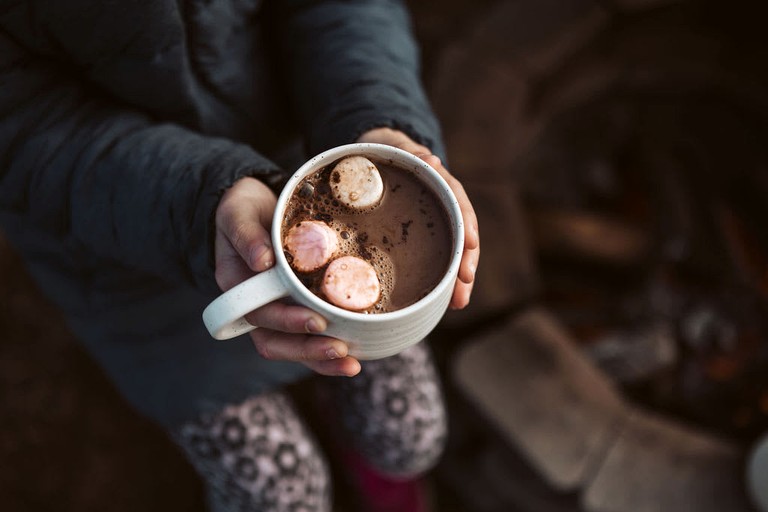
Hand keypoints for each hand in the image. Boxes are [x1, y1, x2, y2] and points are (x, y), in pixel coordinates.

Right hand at [214, 177, 360, 375]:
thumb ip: (246, 235)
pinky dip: (328, 351)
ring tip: (351, 365)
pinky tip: (355, 355)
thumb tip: (261, 262)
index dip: (286, 322)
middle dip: (308, 349)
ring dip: (321, 360)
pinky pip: (309, 337)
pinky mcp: (295, 309)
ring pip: (293, 346)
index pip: (259, 314)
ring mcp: (275, 311)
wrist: (257, 206)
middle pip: (275, 341)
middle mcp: (254, 305)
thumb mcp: (238, 213)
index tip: (314, 321)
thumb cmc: (244, 209)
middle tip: (341, 348)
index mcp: (236, 286)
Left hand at [357, 128, 479, 308]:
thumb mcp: (398, 150)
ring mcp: (437, 223)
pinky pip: (438, 258)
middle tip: (464, 286)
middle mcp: (445, 206)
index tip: (472, 244)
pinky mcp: (427, 237)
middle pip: (462, 236)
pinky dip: (442, 279)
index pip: (460, 205)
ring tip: (459, 303)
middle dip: (466, 262)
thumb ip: (413, 154)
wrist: (385, 154)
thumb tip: (430, 159)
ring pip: (453, 252)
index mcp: (442, 185)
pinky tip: (444, 301)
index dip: (467, 225)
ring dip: (458, 278)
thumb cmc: (392, 153)